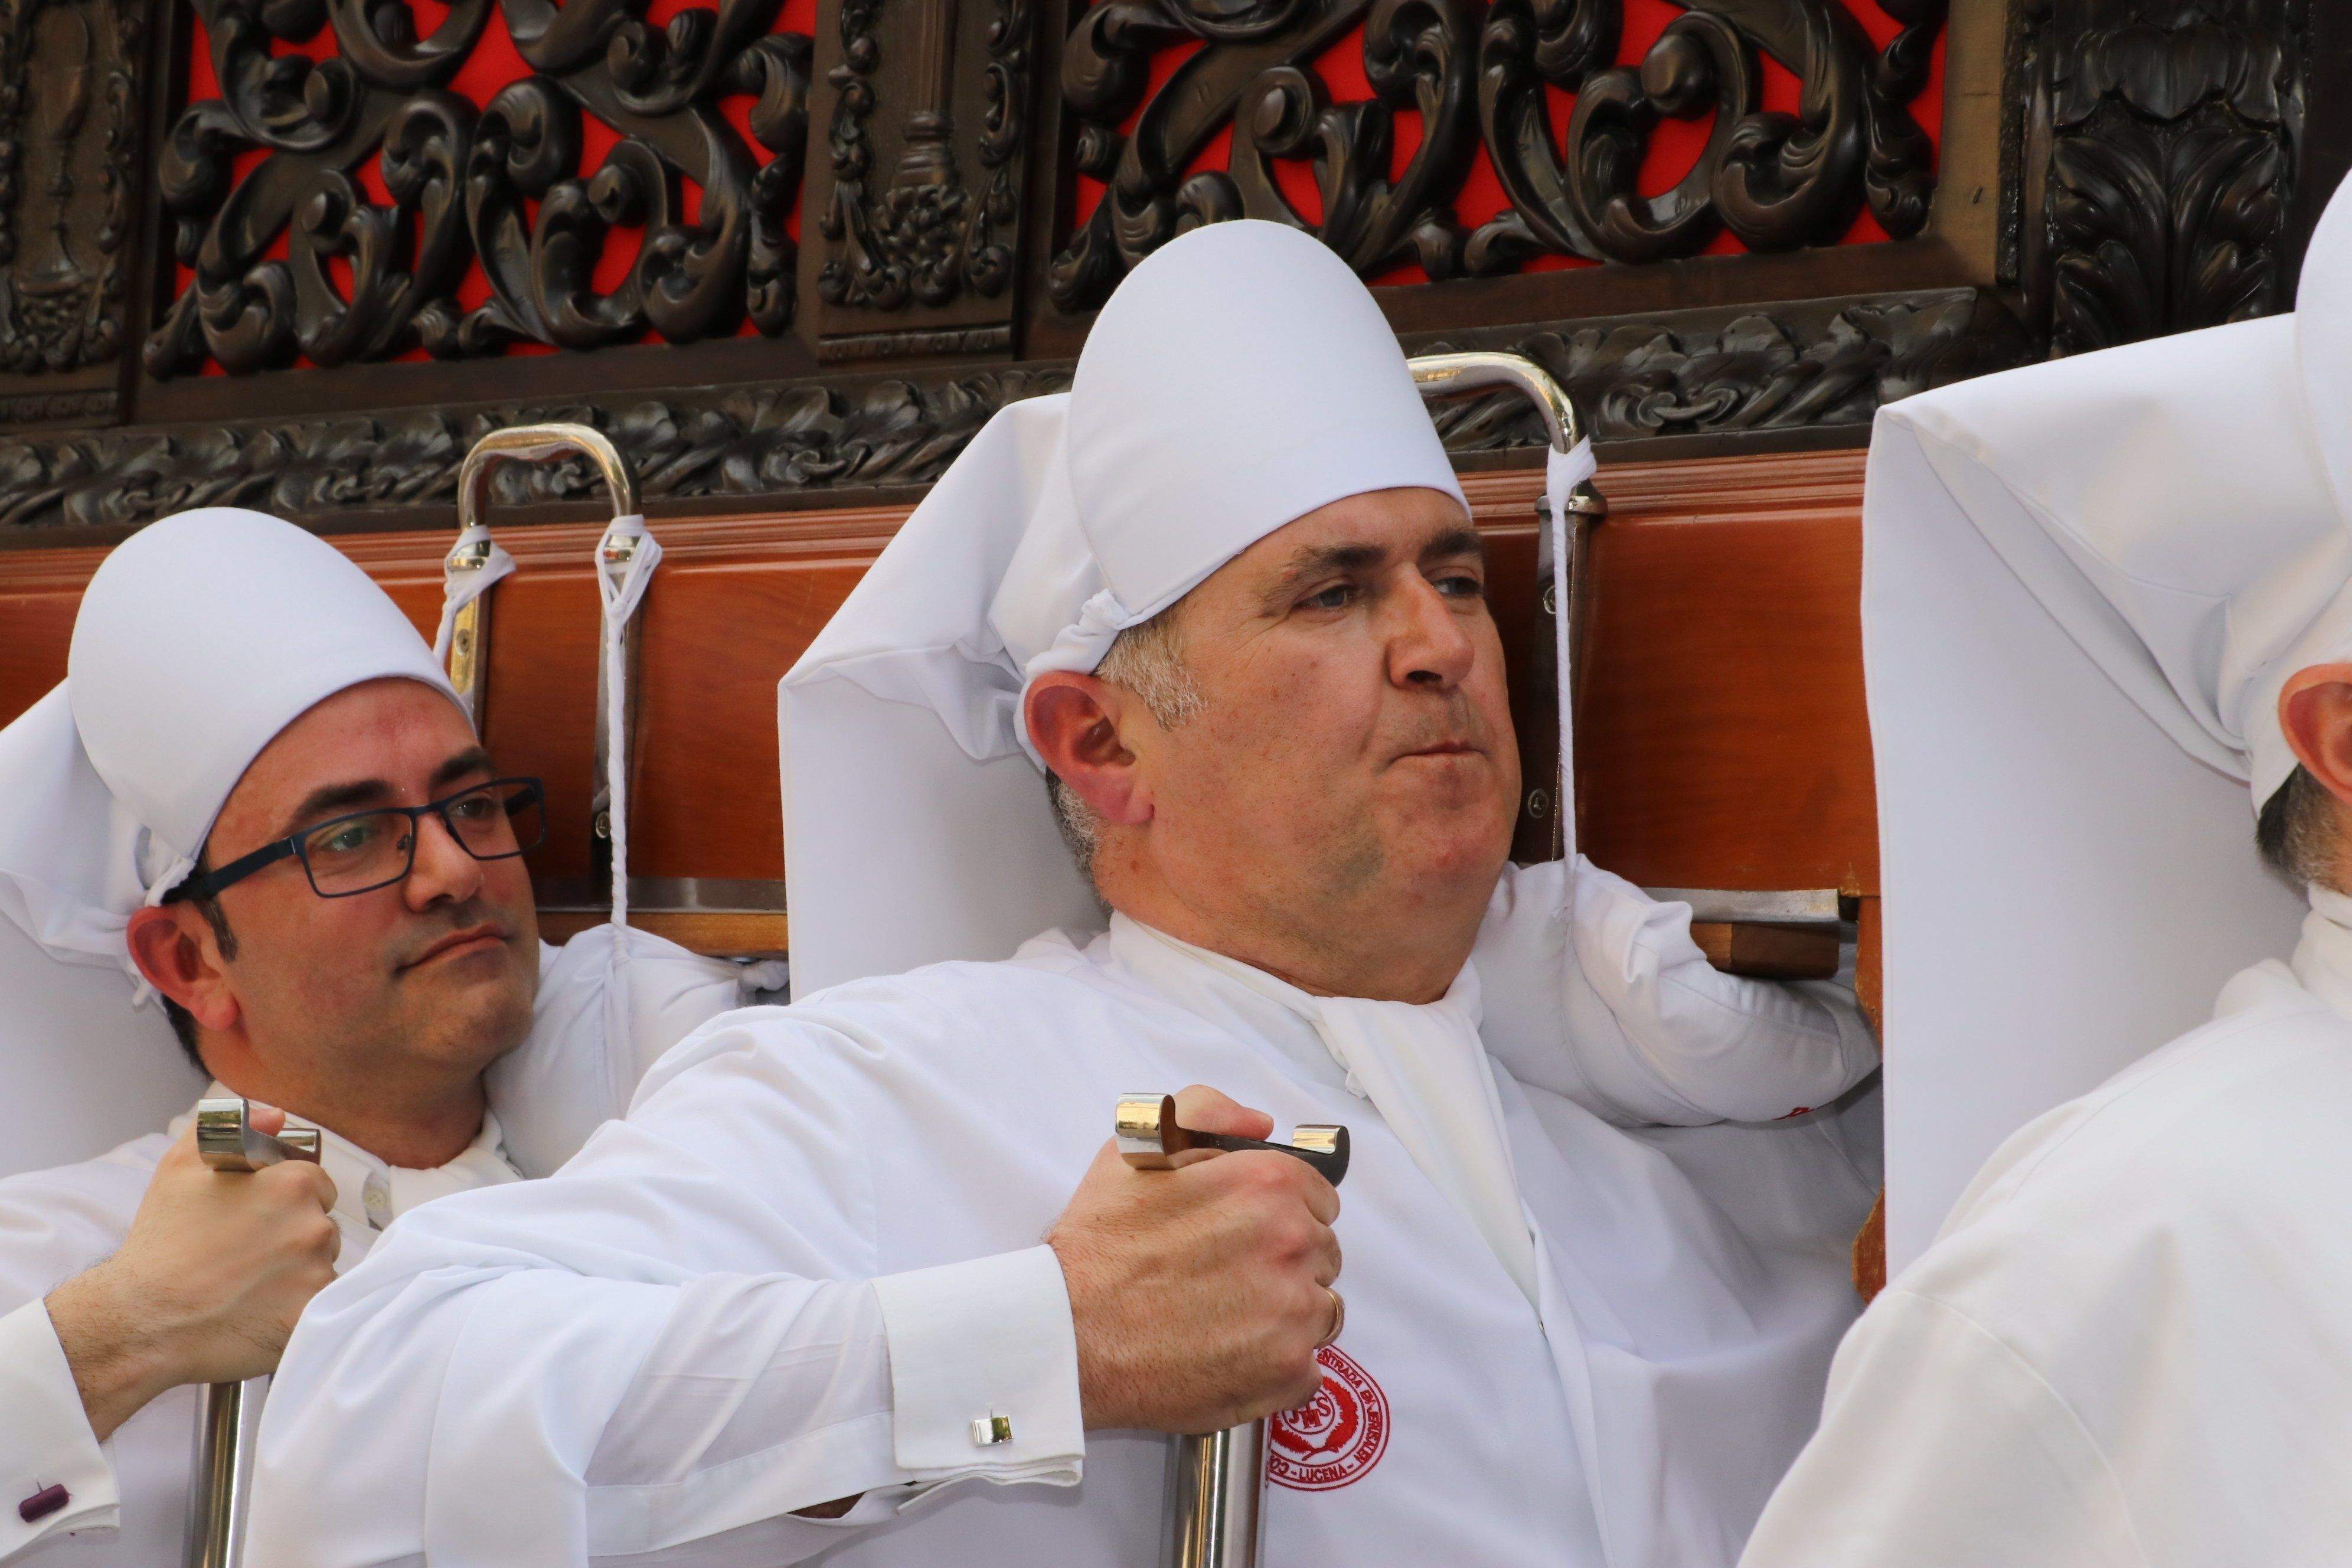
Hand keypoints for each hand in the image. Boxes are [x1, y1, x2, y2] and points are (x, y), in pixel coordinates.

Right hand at [46, 1106, 338, 1439]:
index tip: (258, 1219)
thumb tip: (278, 1116)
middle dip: (293, 1237)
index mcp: (294, 1185)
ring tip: (247, 1285)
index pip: (316, 1185)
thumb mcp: (182, 1166)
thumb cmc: (161, 1242)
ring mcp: (317, 1275)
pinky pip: (317, 1306)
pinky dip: (294, 1308)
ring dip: (296, 1273)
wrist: (140, 1319)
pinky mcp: (310, 1316)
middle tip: (246, 1255)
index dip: (286, 1201)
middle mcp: (315, 1227)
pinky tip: (258, 1311)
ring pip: (321, 1267)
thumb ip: (236, 1126)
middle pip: (322, 1227)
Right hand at [1048, 1085, 1341, 1433]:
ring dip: (1287, 1313)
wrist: (1068, 1333)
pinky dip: (1279, 1366)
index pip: (1319, 1196)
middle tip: (1227, 1275)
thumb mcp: (1136, 1148)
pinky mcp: (1286, 1371)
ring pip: (1321, 1309)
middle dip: (1285, 1261)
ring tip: (1226, 1317)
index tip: (1248, 1231)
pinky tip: (1231, 1354)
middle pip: (1322, 1252)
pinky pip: (1310, 1367)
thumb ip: (1206, 1110)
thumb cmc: (1100, 1246)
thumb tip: (1261, 1125)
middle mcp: (1291, 1243)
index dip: (1282, 1212)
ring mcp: (1294, 1312)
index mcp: (1267, 1185)